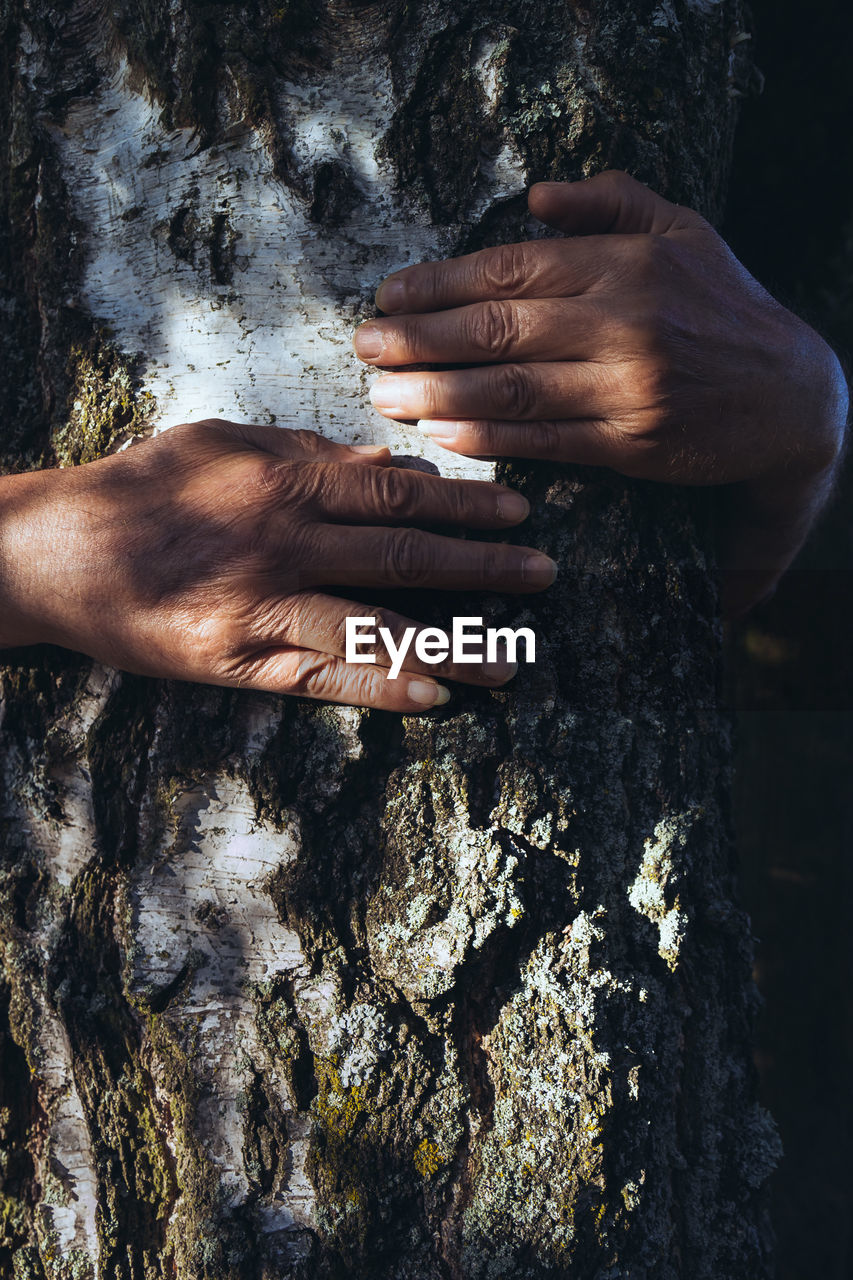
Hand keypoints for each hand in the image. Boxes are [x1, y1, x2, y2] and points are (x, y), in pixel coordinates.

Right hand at [0, 420, 555, 710]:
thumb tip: (392, 460)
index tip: (519, 510)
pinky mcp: (235, 660)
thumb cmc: (144, 488)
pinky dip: (379, 685)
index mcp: (284, 480)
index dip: (465, 501)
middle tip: (545, 575)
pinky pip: (319, 676)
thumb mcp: (224, 444)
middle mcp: (283, 541)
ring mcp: (261, 605)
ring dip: (451, 642)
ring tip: (512, 657)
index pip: (397, 491)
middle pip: (404, 553)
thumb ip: (310, 452)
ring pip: (375, 623)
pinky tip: (432, 697)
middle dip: (484, 565)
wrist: (57, 552)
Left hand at [354, 170, 847, 616]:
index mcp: (624, 264)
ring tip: (384, 395)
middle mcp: (623, 321)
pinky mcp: (633, 442)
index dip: (440, 284)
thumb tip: (536, 196)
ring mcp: (628, 385)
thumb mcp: (683, 233)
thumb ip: (611, 204)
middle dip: (420, 339)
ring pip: (514, 388)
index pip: (510, 268)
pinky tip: (442, 431)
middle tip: (364, 347)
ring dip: (438, 393)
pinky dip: (489, 436)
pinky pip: (546, 440)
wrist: (792, 398)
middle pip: (498, 329)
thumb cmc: (725, 309)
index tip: (389, 296)